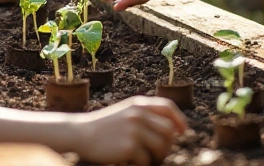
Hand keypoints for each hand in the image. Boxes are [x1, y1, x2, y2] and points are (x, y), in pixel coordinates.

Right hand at [72, 96, 186, 164]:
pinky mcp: (128, 147)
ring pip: (161, 146)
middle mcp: (137, 114)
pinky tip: (132, 163)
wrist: (80, 134)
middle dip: (168, 144)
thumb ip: (145, 114)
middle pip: (168, 131)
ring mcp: (133, 130)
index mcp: (138, 104)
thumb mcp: (125, 112)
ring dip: (158, 156)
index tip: (183, 131)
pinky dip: (142, 164)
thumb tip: (174, 128)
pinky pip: (146, 160)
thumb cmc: (105, 126)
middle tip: (160, 153)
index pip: (167, 107)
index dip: (179, 119)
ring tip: (149, 159)